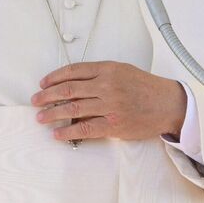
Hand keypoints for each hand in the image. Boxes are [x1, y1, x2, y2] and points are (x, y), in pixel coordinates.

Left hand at [31, 60, 187, 142]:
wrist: (167, 104)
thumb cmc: (145, 87)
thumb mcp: (122, 70)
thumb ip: (99, 74)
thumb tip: (72, 84)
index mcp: (107, 69)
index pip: (73, 71)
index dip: (54, 77)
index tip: (43, 83)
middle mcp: (106, 85)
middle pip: (68, 90)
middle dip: (47, 95)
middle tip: (35, 100)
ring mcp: (109, 106)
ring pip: (73, 109)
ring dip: (52, 113)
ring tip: (41, 117)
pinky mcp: (113, 125)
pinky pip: (85, 129)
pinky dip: (68, 132)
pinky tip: (58, 133)